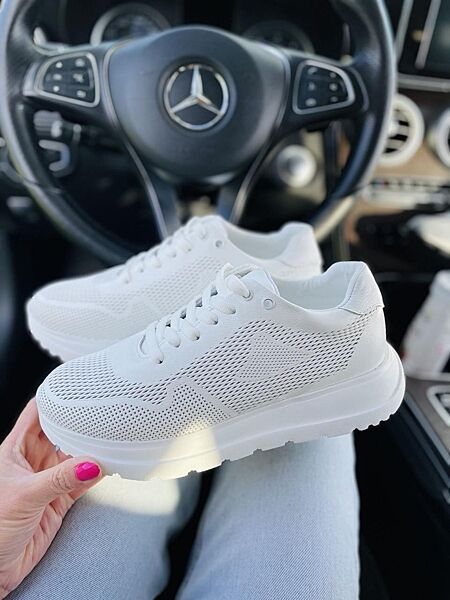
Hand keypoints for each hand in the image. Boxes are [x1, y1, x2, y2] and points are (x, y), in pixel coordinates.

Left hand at [0, 399, 101, 597]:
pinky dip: (96, 474)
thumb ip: (59, 479)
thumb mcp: (25, 495)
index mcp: (14, 450)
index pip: (36, 413)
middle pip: (60, 431)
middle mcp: (32, 461)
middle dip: (78, 423)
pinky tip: (108, 466)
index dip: (54, 398)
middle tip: (100, 413)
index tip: (75, 388)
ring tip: (109, 440)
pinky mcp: (59, 500)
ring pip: (74, 456)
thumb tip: (90, 464)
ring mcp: (47, 479)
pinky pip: (82, 480)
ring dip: (91, 450)